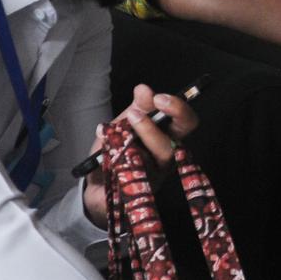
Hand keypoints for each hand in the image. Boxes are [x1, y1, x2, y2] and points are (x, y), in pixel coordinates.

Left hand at [81, 83, 198, 227]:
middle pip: (176, 142)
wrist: (95, 183)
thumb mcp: (122, 124)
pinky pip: (138, 171)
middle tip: (141, 109)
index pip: (186, 123)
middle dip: (162, 123)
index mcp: (166, 138)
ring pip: (161, 155)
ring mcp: (155, 177)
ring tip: (124, 124)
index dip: (178, 109)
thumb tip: (144, 89)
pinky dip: (121, 157)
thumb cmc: (114, 152)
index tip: (159, 98)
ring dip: (145, 134)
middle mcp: (166, 158)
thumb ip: (136, 108)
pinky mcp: (141, 190)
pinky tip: (109, 152)